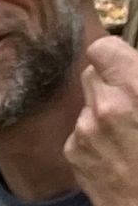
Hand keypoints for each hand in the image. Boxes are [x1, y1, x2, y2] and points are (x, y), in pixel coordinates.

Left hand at [65, 37, 137, 205]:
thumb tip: (131, 67)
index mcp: (135, 89)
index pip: (103, 48)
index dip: (115, 56)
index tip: (127, 67)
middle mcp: (104, 107)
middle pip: (91, 74)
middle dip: (110, 84)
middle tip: (133, 104)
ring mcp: (84, 132)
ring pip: (86, 105)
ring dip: (103, 112)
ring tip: (130, 138)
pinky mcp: (74, 155)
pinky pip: (80, 132)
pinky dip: (95, 138)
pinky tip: (118, 157)